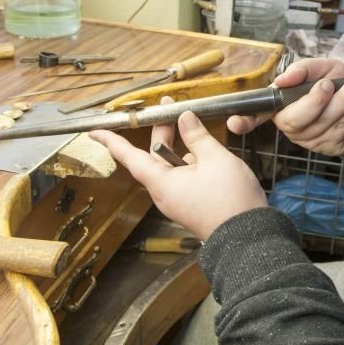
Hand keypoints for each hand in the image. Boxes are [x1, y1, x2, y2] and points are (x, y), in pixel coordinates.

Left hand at [90, 100, 266, 239]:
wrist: (248, 237)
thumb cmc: (230, 200)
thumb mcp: (215, 159)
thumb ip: (197, 136)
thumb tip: (185, 119)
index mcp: (162, 182)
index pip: (130, 157)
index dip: (113, 142)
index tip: (95, 132)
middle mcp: (165, 193)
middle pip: (156, 156)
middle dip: (162, 131)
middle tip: (170, 107)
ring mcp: (179, 200)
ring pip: (173, 166)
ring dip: (182, 145)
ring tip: (194, 127)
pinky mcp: (192, 205)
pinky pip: (185, 178)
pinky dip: (192, 161)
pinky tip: (208, 153)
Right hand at [227, 59, 343, 156]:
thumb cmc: (337, 81)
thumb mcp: (320, 67)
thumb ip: (302, 70)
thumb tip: (281, 80)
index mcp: (282, 105)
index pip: (258, 114)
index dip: (245, 120)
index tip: (233, 122)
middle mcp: (292, 124)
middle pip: (294, 120)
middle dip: (314, 101)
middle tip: (329, 85)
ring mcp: (311, 139)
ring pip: (322, 123)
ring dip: (343, 102)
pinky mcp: (331, 146)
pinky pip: (341, 129)